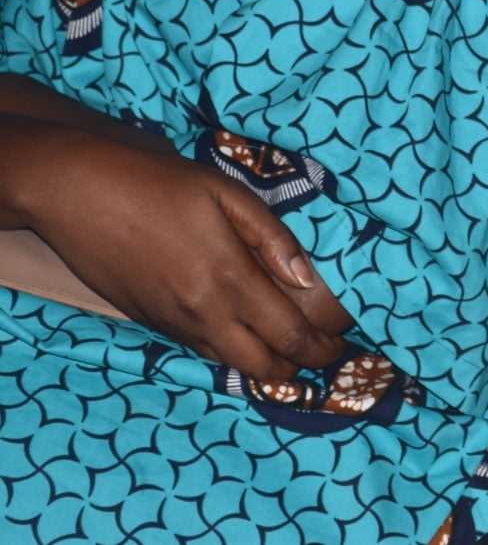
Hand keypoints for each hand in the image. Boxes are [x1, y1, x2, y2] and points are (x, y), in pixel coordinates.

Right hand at [21, 129, 351, 380]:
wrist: (76, 193)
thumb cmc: (158, 183)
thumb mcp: (226, 194)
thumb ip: (272, 238)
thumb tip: (308, 277)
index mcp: (228, 280)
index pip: (291, 337)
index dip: (325, 346)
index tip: (347, 340)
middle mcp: (201, 314)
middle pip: (265, 368)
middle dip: (302, 365)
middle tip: (325, 348)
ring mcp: (172, 324)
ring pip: (230, 366)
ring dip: (266, 364)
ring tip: (292, 345)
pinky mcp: (149, 323)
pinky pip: (201, 350)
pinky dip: (231, 351)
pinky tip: (245, 330)